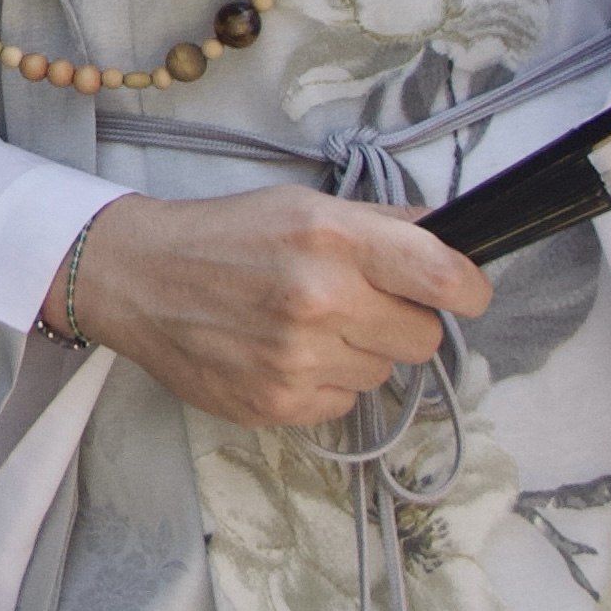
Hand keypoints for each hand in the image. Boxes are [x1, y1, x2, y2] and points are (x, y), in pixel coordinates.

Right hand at [46, 186, 492, 427]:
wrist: (141, 279)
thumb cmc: (226, 235)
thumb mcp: (303, 205)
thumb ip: (383, 223)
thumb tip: (452, 234)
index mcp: (332, 238)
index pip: (443, 276)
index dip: (469, 288)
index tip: (465, 291)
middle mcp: (319, 300)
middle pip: (423, 336)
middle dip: (404, 319)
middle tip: (362, 301)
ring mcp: (298, 360)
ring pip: (384, 372)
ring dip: (361, 350)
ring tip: (311, 324)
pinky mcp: (279, 405)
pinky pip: (344, 401)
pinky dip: (327, 380)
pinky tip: (288, 352)